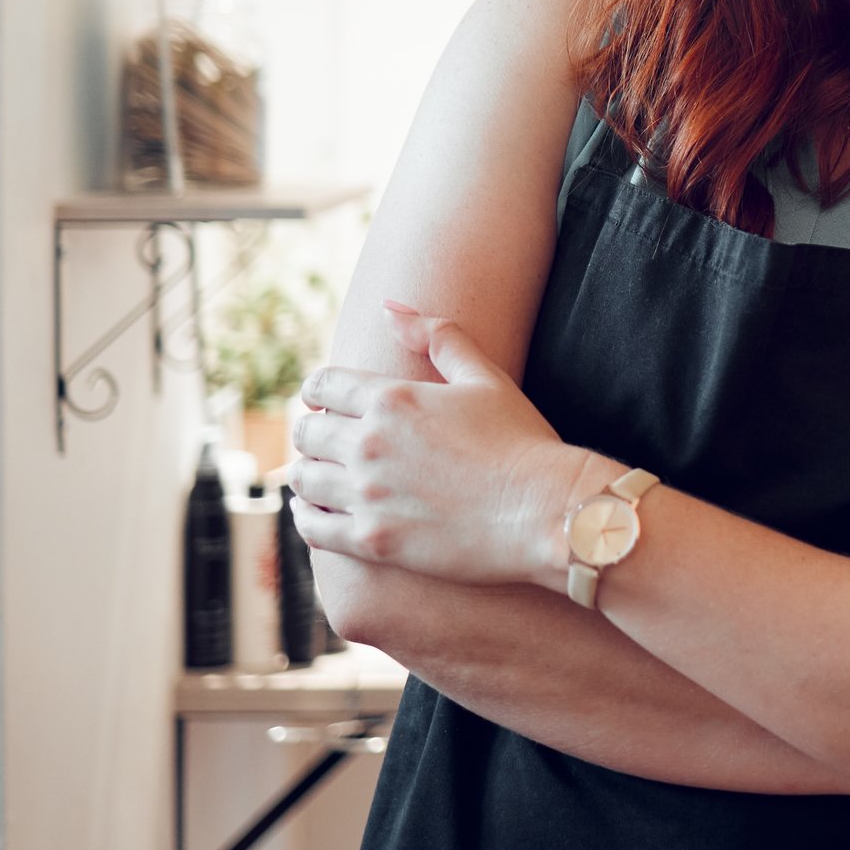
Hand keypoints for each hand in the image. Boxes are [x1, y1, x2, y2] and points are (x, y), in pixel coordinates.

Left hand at [288, 302, 594, 586]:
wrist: (546, 512)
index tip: (328, 401)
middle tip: (328, 440)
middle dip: (314, 431)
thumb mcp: (486, 377)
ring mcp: (368, 495)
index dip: (320, 390)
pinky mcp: (372, 541)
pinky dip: (304, 515)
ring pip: (303, 478)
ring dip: (308, 472)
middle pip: (307, 432)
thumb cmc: (522, 441)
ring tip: (323, 474)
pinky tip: (312, 510)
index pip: (322, 385)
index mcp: (393, 398)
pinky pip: (311, 528)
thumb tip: (389, 307)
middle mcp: (370, 444)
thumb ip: (438, 336)